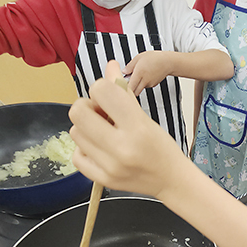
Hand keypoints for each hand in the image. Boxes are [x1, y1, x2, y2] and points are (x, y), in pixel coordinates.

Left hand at [69, 61, 182, 195]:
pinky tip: (98, 148)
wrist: (171, 180)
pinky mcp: (103, 180)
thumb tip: (110, 66)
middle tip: (99, 113)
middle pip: (78, 112)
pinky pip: (76, 156)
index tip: (108, 97)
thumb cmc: (161, 147)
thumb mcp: (145, 117)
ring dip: (85, 128)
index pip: (101, 91)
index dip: (101, 89)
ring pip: (75, 132)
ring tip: (102, 132)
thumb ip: (123, 93)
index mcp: (137, 127)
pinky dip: (84, 149)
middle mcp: (122, 148)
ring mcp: (110, 166)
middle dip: (86, 107)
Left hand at [122, 51, 172, 95]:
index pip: (129, 86)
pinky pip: (145, 86)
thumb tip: (124, 72)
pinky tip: (144, 76)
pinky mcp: (153, 85)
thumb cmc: (155, 58)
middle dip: (129, 89)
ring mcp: (149, 84)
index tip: (121, 85)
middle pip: (134, 91)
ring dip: (136, 85)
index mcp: (139, 73)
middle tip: (127, 83)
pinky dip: (142, 83)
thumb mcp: (139, 57)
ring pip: (139, 89)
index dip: (124, 88)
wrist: (168, 62)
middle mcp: (144, 80)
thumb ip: (130, 66)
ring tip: (137, 76)